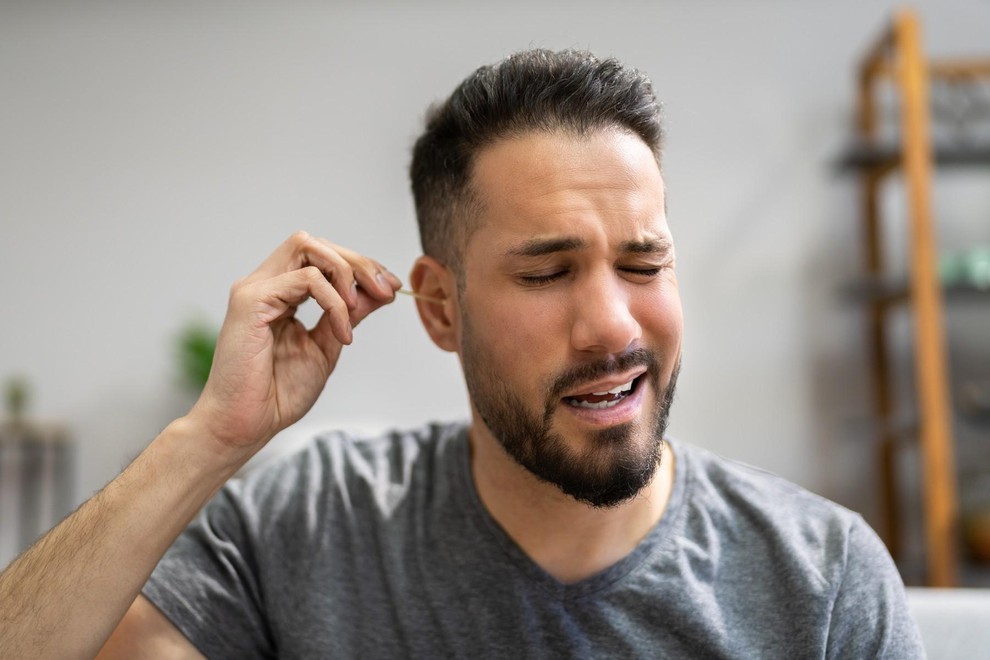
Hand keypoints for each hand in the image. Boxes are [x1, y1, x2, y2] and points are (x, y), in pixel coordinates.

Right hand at [187, 231, 399, 458]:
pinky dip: (333, 302)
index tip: (391, 288)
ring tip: (358, 311)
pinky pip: (305, 280)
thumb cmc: (278, 392)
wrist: (247, 424)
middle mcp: (265, 284)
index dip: (360, 265)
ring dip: (346, 273)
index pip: (321, 256)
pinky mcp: (251, 300)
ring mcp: (255, 289)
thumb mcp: (327, 345)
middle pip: (315, 243)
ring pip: (307, 247)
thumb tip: (379, 292)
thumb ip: (349, 315)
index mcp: (280, 293)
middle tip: (386, 290)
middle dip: (358, 262)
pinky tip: (341, 331)